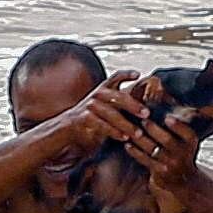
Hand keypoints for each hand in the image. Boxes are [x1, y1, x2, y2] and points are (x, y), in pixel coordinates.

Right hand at [40, 78, 157, 152]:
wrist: (66, 128)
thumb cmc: (91, 119)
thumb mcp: (106, 108)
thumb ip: (121, 106)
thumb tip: (146, 109)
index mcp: (103, 90)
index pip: (114, 77)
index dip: (126, 74)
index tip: (138, 74)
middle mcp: (96, 95)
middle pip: (117, 96)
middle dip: (133, 104)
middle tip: (146, 114)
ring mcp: (89, 106)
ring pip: (110, 113)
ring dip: (126, 124)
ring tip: (138, 133)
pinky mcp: (83, 118)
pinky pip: (101, 124)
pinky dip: (113, 131)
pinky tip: (123, 138)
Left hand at [122, 110, 202, 196]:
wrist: (183, 180)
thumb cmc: (180, 152)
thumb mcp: (185, 140)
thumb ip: (177, 124)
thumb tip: (164, 96)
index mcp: (190, 143)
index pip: (187, 133)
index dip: (178, 126)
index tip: (168, 117)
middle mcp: (183, 154)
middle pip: (167, 141)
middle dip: (154, 129)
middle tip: (143, 119)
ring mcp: (170, 164)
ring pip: (153, 150)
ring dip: (140, 138)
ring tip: (129, 128)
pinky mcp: (159, 172)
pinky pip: (145, 160)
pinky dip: (135, 151)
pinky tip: (127, 143)